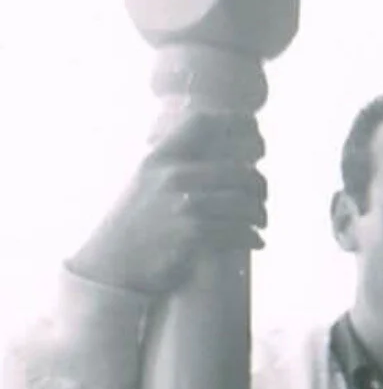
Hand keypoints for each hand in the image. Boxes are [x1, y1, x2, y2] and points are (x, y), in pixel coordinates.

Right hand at [69, 108, 267, 298]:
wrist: (114, 265)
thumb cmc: (137, 225)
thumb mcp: (147, 183)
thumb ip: (175, 166)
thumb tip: (220, 156)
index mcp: (160, 157)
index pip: (202, 122)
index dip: (236, 123)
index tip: (256, 133)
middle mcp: (173, 175)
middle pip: (239, 169)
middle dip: (259, 185)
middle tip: (261, 196)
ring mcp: (184, 205)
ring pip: (244, 203)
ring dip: (259, 214)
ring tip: (260, 221)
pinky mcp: (194, 234)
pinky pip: (240, 231)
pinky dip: (253, 237)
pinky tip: (257, 241)